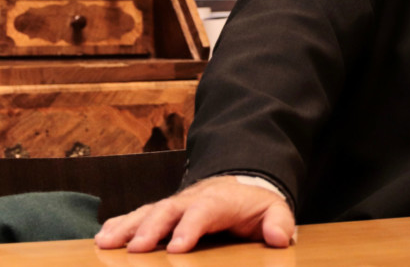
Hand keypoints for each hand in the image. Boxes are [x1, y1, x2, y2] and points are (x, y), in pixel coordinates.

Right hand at [94, 175, 295, 252]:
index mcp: (220, 200)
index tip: (176, 247)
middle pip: (168, 210)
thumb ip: (280, 223)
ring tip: (105, 243)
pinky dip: (120, 224)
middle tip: (133, 250)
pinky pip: (138, 215)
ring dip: (126, 227)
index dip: (189, 227)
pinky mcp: (162, 211)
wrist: (240, 186)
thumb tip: (279, 239)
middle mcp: (191, 199)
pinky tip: (102, 237)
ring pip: (147, 212)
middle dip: (150, 229)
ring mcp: (174, 204)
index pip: (203, 211)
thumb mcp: (275, 211)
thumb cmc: (255, 205)